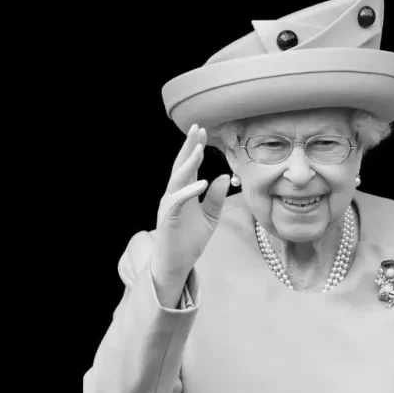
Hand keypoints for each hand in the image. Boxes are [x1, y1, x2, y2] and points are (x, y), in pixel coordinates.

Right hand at [151, 124, 230, 285]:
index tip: (203, 132)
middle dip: (188, 146)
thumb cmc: (190, 241)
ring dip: (189, 163)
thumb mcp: (210, 217)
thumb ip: (216, 197)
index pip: (189, 166)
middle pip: (180, 166)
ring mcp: (170, 205)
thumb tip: (224, 176)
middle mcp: (174, 195)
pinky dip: (190, 190)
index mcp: (183, 192)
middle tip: (197, 128)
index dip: (195, 148)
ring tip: (200, 148)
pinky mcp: (169, 218)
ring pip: (178, 179)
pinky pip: (179, 200)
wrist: (177, 264)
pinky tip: (202, 182)